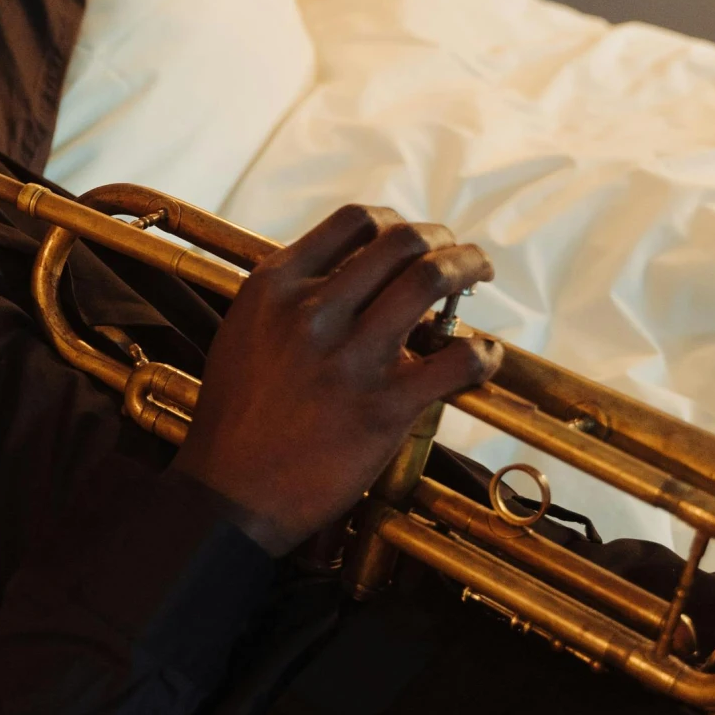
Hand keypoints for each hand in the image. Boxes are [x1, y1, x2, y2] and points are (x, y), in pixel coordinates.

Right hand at [171, 207, 504, 555]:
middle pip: (403, 241)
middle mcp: (314, 310)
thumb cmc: (238, 418)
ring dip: (469, 268)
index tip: (414, 240)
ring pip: (433, 279)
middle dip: (445, 240)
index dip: (398, 223)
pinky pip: (458, 358)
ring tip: (480, 278)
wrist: (230, 493)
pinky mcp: (385, 405)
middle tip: (461, 255)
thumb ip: (288, 296)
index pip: (355, 221)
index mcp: (277, 286)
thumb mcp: (245, 331)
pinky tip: (484, 356)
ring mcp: (351, 356)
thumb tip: (344, 272)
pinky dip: (483, 352)